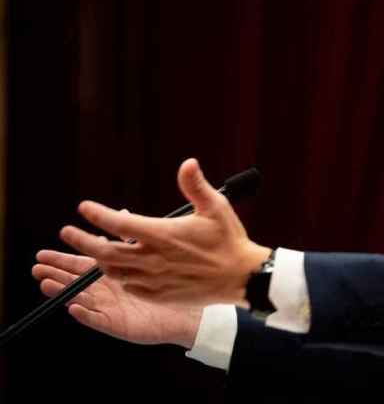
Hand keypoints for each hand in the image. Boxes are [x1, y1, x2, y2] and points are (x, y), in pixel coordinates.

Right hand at [32, 249, 201, 346]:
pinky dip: (85, 314)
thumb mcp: (152, 255)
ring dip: (63, 291)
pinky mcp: (118, 325)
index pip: (82, 264)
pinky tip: (74, 307)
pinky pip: (98, 320)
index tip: (43, 252)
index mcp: (112, 274)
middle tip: (36, 266)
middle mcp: (106, 291)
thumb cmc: (172, 282)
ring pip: (81, 299)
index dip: (63, 258)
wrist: (189, 310)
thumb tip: (124, 213)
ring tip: (45, 283)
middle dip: (55, 273)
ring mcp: (110, 308)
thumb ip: (135, 237)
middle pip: (74, 281)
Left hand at [58, 158, 271, 304]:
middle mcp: (153, 259)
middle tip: (67, 232)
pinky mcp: (159, 294)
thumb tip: (187, 163)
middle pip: (104, 252)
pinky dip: (119, 277)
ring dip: (99, 260)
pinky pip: (129, 287)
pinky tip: (120, 270)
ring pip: (113, 271)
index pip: (118, 224)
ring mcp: (154, 279)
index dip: (97, 215)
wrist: (242, 277)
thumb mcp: (216, 207)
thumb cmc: (229, 240)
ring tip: (94, 250)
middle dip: (81, 241)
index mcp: (163, 235)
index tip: (84, 208)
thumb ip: (195, 185)